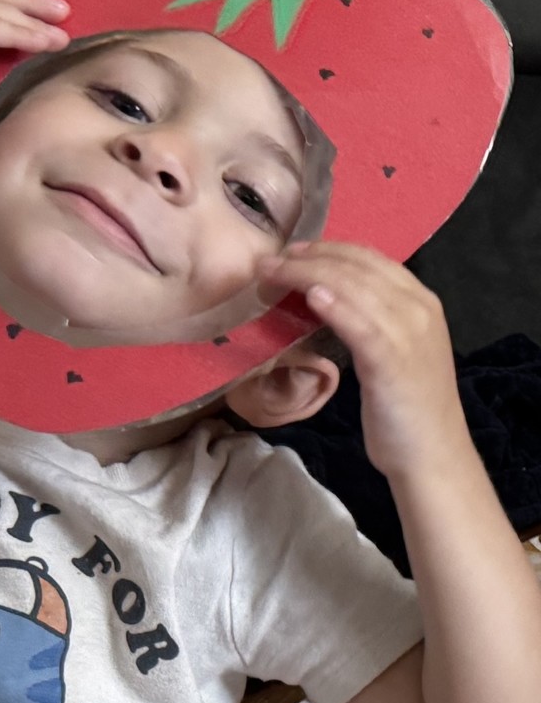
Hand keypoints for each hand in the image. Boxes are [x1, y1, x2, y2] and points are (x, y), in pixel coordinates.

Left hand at [257, 241, 469, 480]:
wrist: (432, 454)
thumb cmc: (404, 407)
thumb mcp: (389, 351)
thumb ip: (367, 320)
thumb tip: (323, 297)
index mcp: (420, 301)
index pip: (370, 258)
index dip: (328, 249)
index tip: (292, 251)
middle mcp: (419, 308)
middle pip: (358, 266)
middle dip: (310, 257)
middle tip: (271, 259)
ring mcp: (409, 333)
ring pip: (354, 287)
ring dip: (308, 274)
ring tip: (273, 272)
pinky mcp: (392, 361)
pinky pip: (360, 324)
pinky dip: (335, 306)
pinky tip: (310, 295)